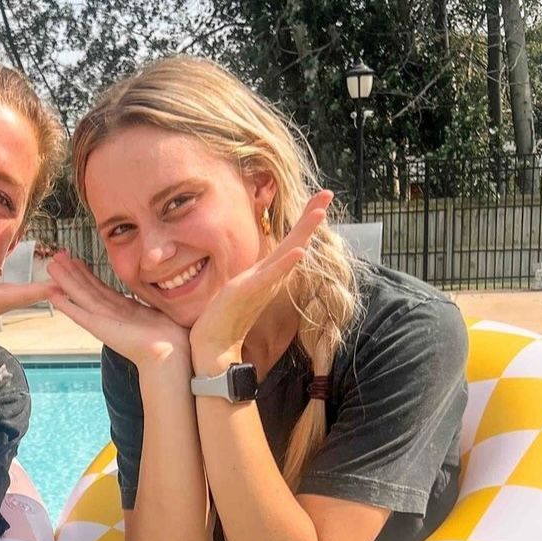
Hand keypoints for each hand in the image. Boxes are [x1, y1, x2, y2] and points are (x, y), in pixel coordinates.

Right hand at [47, 251, 189, 370]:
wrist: (169, 353)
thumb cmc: (171, 336)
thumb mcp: (161, 310)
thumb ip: (155, 300)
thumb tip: (168, 285)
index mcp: (124, 309)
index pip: (100, 288)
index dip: (87, 273)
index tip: (76, 260)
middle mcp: (110, 314)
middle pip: (86, 289)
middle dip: (71, 272)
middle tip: (56, 257)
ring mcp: (103, 321)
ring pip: (80, 296)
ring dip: (65, 281)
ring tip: (51, 266)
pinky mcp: (100, 329)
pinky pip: (80, 314)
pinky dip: (67, 306)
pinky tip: (53, 296)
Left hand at [188, 191, 332, 362]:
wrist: (213, 347)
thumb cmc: (224, 320)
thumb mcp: (238, 288)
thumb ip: (250, 276)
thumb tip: (255, 266)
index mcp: (267, 274)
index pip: (289, 242)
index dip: (303, 221)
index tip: (318, 199)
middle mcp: (269, 277)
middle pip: (295, 241)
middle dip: (311, 216)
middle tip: (328, 193)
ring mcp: (261, 284)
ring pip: (288, 253)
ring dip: (304, 232)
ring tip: (319, 212)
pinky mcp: (250, 292)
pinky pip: (272, 275)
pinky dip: (286, 263)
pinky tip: (299, 250)